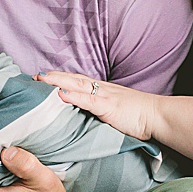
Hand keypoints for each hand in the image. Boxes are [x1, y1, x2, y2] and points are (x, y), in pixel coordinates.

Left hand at [35, 71, 155, 141]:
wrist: (158, 115)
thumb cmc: (139, 115)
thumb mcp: (116, 109)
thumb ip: (101, 108)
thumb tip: (87, 113)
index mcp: (102, 90)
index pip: (77, 80)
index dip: (60, 77)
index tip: (43, 77)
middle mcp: (101, 89)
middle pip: (73, 78)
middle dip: (53, 76)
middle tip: (34, 76)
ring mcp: (105, 96)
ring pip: (77, 85)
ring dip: (58, 81)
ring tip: (40, 80)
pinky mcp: (109, 107)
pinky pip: (88, 100)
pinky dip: (74, 96)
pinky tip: (61, 94)